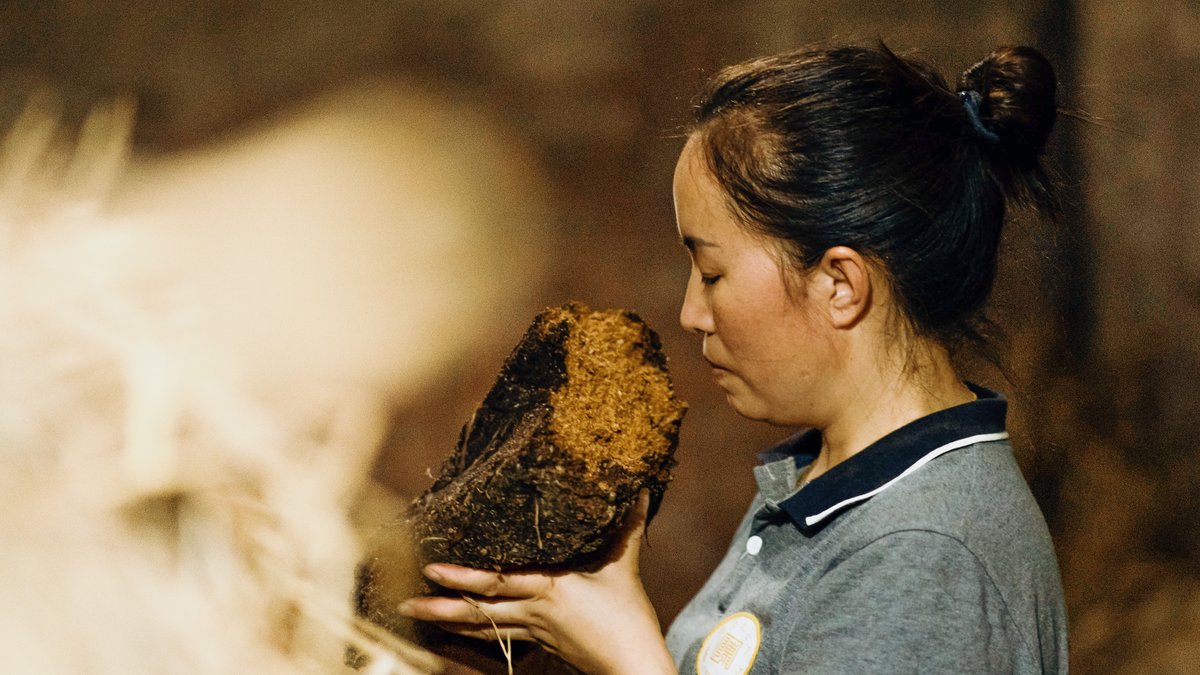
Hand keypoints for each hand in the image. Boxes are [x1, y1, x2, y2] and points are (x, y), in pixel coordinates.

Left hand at [398, 491, 676, 674]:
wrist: (632, 664)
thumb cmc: (628, 615)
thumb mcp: (625, 566)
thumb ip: (628, 525)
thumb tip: (640, 485)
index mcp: (549, 588)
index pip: (497, 582)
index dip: (463, 577)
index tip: (430, 568)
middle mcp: (533, 610)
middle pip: (477, 611)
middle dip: (438, 608)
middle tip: (401, 603)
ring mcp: (532, 630)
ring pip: (480, 626)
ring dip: (445, 621)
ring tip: (411, 614)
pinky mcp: (537, 642)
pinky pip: (496, 635)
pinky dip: (471, 630)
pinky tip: (451, 628)